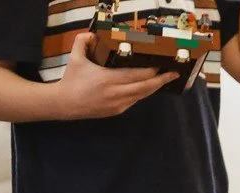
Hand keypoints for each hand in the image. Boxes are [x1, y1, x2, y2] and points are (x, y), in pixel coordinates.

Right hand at [55, 33, 177, 118]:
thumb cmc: (72, 80)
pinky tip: (150, 87)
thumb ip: (82, 42)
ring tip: (166, 79)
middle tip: (173, 73)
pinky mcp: (118, 111)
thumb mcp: (75, 58)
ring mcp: (119, 104)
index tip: (161, 65)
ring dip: (155, 87)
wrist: (65, 104)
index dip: (151, 71)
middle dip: (161, 80)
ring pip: (143, 95)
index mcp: (108, 79)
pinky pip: (135, 100)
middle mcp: (116, 93)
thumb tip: (92, 34)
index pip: (136, 75)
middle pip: (145, 87)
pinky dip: (144, 93)